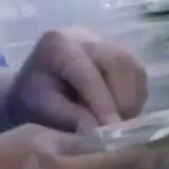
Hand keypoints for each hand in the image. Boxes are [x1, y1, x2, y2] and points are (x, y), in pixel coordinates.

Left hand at [0, 29, 148, 136]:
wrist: (32, 90)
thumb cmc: (32, 100)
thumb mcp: (43, 110)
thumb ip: (70, 118)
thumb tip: (99, 132)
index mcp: (59, 45)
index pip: (87, 72)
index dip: (102, 102)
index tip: (112, 130)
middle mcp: (84, 36)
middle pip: (117, 61)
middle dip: (123, 98)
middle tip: (121, 129)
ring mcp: (103, 43)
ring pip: (131, 66)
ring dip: (132, 99)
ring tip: (122, 124)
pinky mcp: (117, 55)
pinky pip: (137, 74)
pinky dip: (135, 97)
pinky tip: (123, 114)